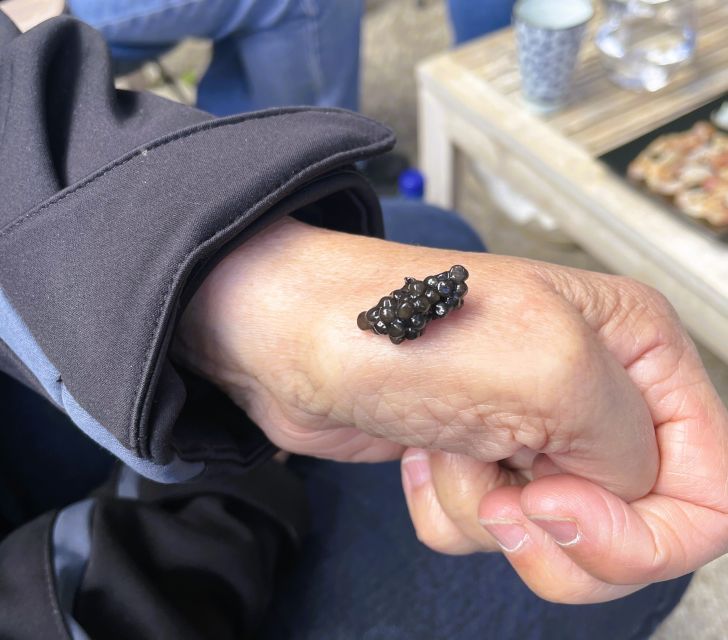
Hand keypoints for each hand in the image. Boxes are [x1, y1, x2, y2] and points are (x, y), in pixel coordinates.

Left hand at [175, 216, 657, 498]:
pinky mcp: (482, 457)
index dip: (649, 527)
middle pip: (638, 521)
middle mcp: (594, 390)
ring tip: (454, 447)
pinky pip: (495, 532)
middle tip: (509, 490)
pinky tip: (426, 454)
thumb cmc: (396, 332)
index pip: (710, 482)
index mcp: (635, 352)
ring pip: (559, 535)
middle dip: (564, 530)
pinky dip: (454, 510)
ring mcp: (535, 429)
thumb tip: (641, 493)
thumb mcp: (547, 373)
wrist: (291, 338)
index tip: (563, 507)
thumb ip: (634, 443)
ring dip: (494, 512)